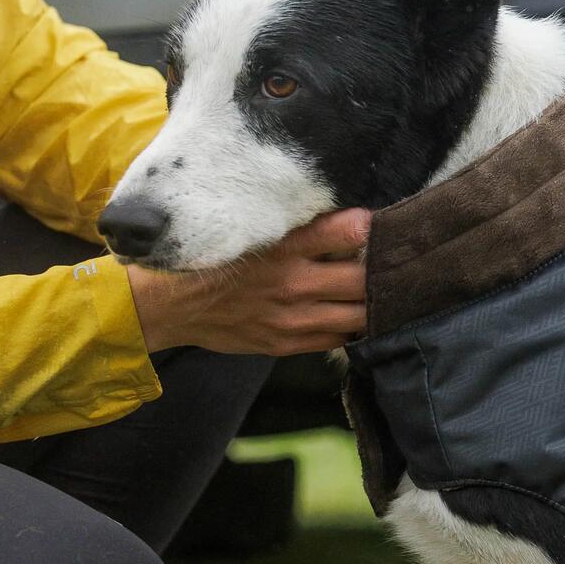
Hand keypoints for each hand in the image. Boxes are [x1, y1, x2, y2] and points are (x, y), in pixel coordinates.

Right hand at [123, 209, 370, 356]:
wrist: (174, 305)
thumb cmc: (214, 261)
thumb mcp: (252, 230)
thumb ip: (297, 227)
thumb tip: (346, 220)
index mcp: (285, 246)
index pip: (351, 232)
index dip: (373, 228)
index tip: (383, 225)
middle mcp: (294, 283)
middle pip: (364, 279)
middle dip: (381, 270)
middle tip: (391, 262)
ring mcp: (293, 319)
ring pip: (360, 314)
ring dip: (373, 302)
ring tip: (379, 291)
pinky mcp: (286, 344)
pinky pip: (338, 340)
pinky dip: (352, 328)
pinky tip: (352, 316)